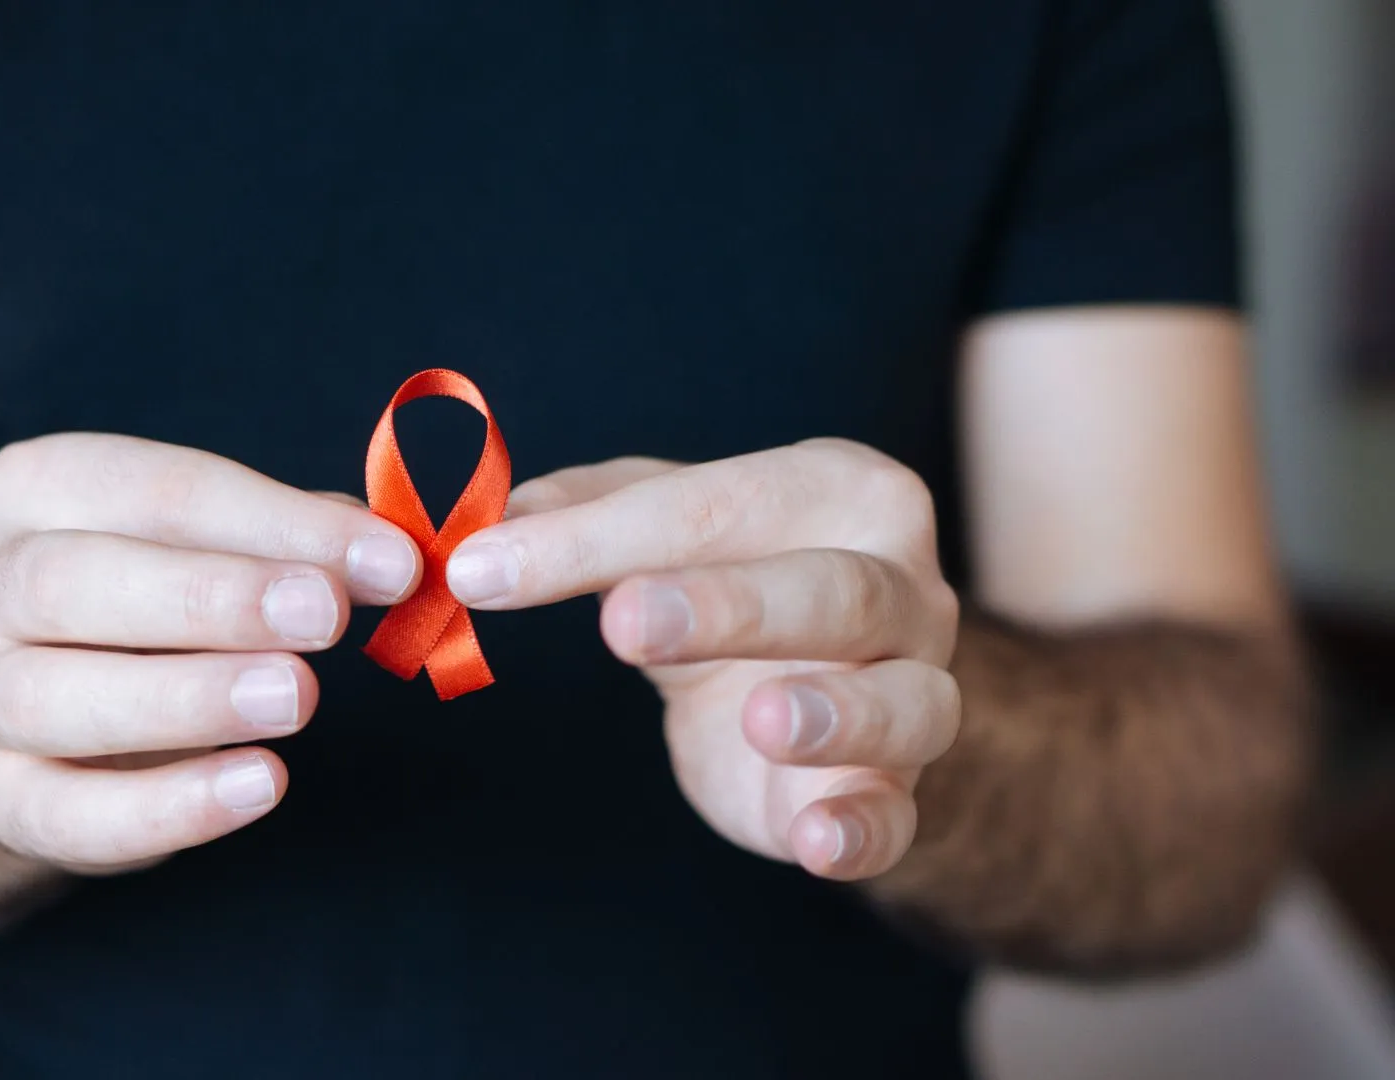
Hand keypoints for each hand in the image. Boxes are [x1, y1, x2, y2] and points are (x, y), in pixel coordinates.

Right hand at [0, 434, 421, 872]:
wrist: (57, 704)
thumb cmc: (156, 598)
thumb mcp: (216, 542)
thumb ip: (298, 541)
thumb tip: (391, 556)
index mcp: (36, 488)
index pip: (155, 491)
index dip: (275, 523)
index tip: (388, 560)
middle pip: (72, 582)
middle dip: (209, 598)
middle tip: (322, 617)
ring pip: (51, 697)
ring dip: (183, 698)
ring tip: (296, 700)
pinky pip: (67, 813)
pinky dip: (168, 807)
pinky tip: (262, 784)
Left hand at [446, 441, 959, 879]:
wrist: (820, 686)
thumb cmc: (735, 578)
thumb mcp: (661, 529)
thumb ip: (578, 516)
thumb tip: (481, 523)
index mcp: (837, 492)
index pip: (713, 504)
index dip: (592, 536)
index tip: (483, 565)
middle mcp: (900, 587)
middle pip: (833, 589)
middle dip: (730, 606)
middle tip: (622, 621)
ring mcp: (913, 690)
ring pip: (906, 700)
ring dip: (836, 712)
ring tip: (762, 720)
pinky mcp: (892, 791)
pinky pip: (896, 816)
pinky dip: (862, 831)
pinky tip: (815, 841)